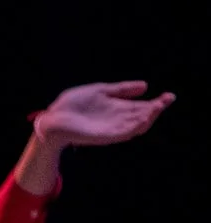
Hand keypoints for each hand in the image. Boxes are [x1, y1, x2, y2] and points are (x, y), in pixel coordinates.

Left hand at [35, 81, 173, 147]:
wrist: (53, 119)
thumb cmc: (72, 105)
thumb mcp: (100, 91)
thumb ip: (121, 89)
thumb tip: (145, 85)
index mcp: (117, 108)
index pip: (142, 107)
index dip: (156, 102)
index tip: (169, 96)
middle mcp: (118, 120)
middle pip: (142, 116)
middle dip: (156, 108)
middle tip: (167, 99)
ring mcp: (112, 129)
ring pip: (137, 125)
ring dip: (149, 117)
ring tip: (158, 106)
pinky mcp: (106, 136)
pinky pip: (125, 133)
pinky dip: (136, 126)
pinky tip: (145, 118)